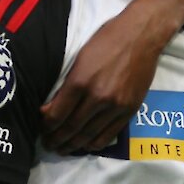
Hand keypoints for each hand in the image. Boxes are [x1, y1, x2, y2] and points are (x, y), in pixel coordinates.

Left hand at [41, 0, 183, 153]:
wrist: (142, 35)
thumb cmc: (108, 40)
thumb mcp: (80, 58)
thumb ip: (67, 84)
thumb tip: (51, 108)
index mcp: (80, 81)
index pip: (57, 114)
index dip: (46, 126)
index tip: (42, 130)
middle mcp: (97, 97)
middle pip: (71, 128)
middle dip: (56, 139)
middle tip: (49, 145)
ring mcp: (115, 106)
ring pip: (89, 135)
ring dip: (73, 145)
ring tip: (63, 149)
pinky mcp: (130, 110)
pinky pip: (109, 135)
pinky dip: (95, 144)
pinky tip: (86, 145)